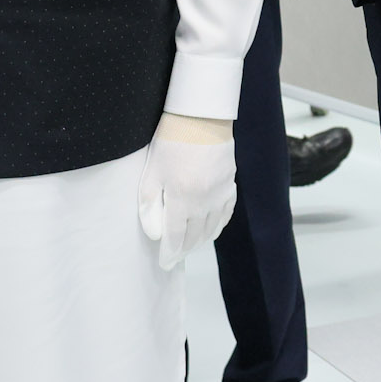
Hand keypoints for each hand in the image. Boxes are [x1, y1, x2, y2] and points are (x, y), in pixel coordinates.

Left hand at [137, 114, 236, 269]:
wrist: (201, 118)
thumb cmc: (171, 141)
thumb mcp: (151, 173)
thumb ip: (150, 206)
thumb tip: (155, 233)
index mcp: (182, 199)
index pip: (175, 238)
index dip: (169, 253)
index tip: (164, 263)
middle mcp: (204, 202)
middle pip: (195, 237)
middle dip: (184, 250)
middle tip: (175, 256)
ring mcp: (220, 195)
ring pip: (212, 229)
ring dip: (200, 241)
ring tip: (189, 245)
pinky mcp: (230, 185)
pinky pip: (226, 214)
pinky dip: (217, 226)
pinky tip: (210, 228)